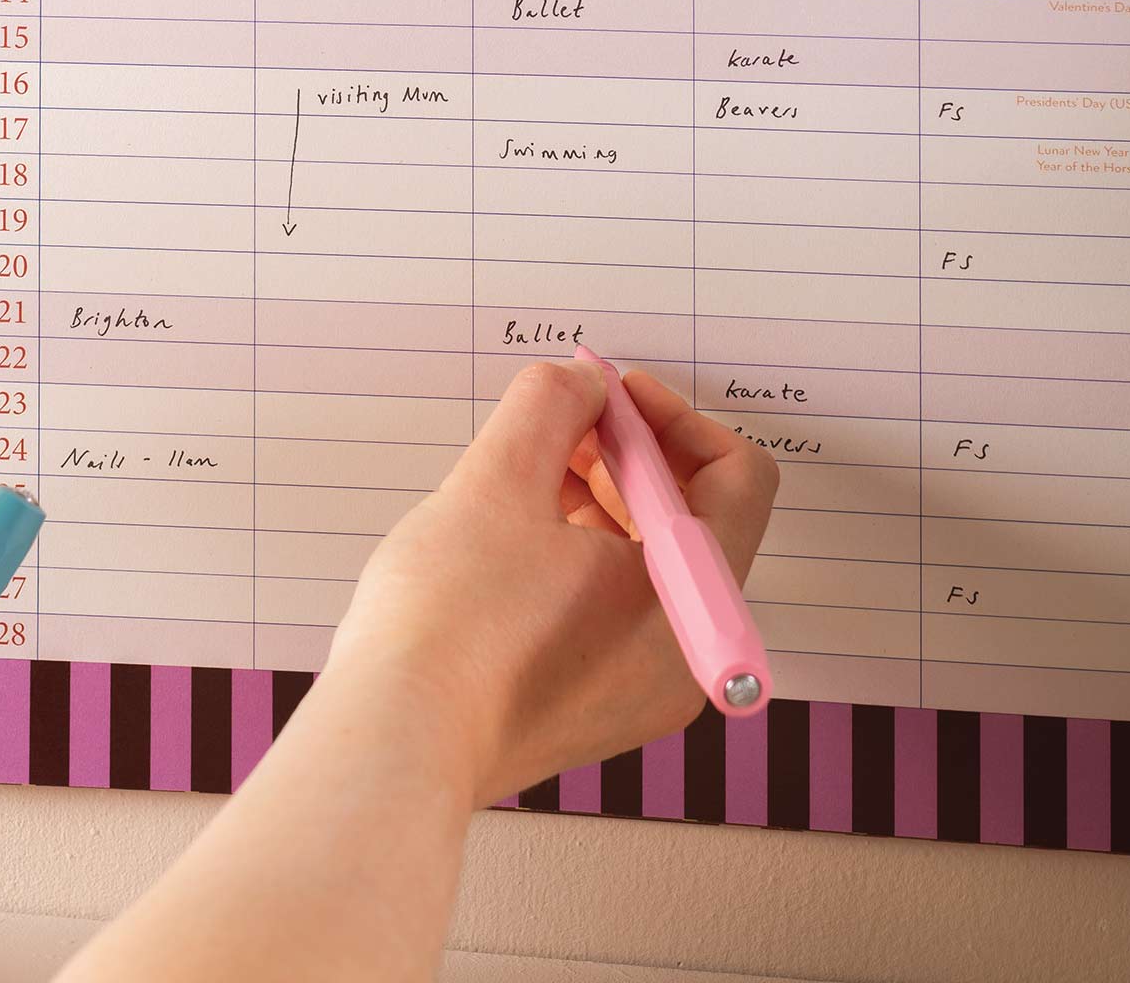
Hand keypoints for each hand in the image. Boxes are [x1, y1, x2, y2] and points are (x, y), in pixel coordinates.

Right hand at [322, 359, 780, 807]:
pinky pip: (614, 608)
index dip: (676, 418)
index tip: (612, 396)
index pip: (738, 479)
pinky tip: (517, 529)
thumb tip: (585, 383)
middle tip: (565, 420)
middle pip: (693, 520)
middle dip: (631, 454)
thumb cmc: (450, 628)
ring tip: (530, 469)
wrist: (392, 746)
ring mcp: (639, 691)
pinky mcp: (592, 707)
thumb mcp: (500, 478)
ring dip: (602, 498)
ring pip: (647, 563)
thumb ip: (554, 403)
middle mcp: (684, 655)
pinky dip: (581, 553)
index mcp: (691, 599)